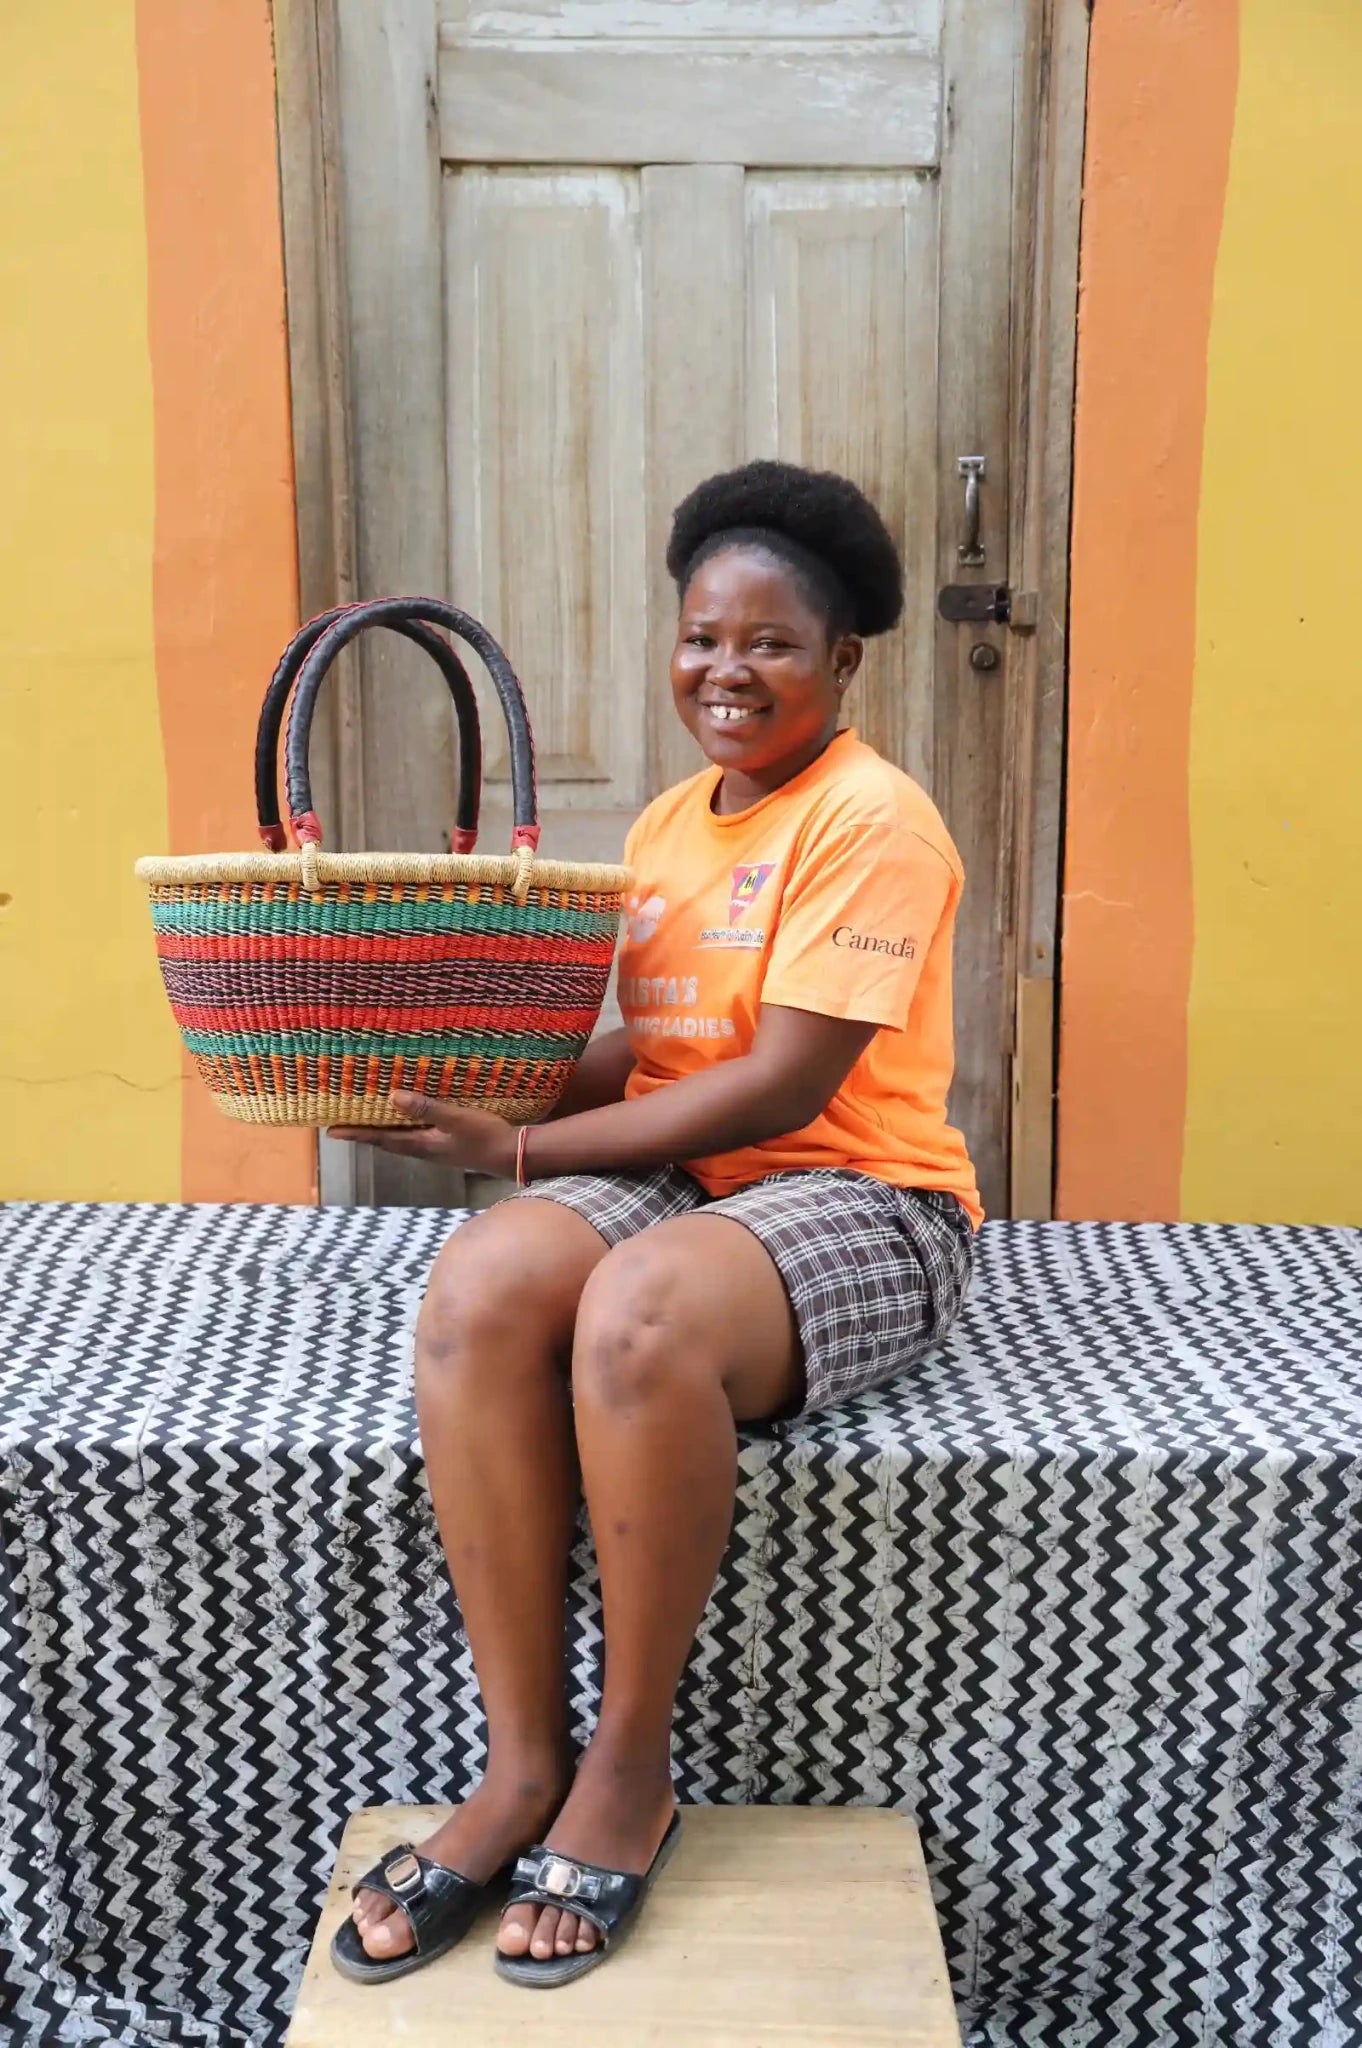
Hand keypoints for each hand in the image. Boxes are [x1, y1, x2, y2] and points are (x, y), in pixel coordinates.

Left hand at [328, 1091, 518, 1175]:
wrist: (511, 1155)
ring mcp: (435, 1150)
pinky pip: (414, 1136)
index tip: (331, 1132)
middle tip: (341, 1127)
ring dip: (381, 1132)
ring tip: (365, 1122)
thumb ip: (426, 1108)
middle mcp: (423, 1149)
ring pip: (399, 1140)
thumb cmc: (485, 1136)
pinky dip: (402, 1128)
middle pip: (385, 1142)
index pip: (380, 1138)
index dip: (356, 1134)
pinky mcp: (446, 1146)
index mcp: (421, 1144)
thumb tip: (393, 1097)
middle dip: (363, 1134)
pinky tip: (406, 1120)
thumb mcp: (456, 1118)